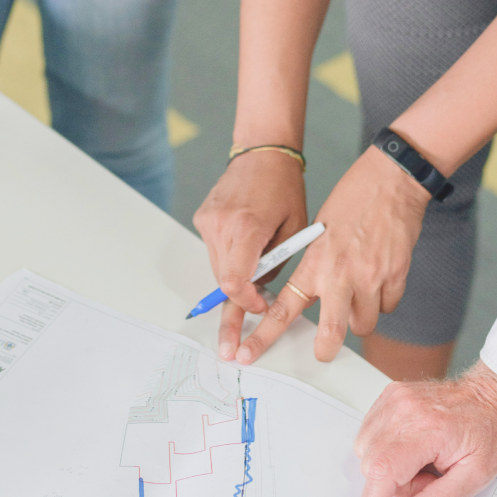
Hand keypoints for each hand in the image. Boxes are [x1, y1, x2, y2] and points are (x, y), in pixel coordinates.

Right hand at [193, 149, 308, 360]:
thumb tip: (265, 296)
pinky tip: (245, 248)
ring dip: (234, 279)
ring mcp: (208, 221)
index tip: (259, 309)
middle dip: (235, 306)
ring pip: (218, 268)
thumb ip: (278, 263)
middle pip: (223, 281)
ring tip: (255, 276)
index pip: (234, 281)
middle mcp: (221, 225)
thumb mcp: (295, 227)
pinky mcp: (202, 218)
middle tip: (231, 345)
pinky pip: (215, 250)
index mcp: (247, 227)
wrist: (262, 152)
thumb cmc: (285, 188)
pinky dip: (229, 259)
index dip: (245, 303)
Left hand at [232, 143, 427, 366]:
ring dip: (359, 317)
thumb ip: (314, 266)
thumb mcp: (318, 231)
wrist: (391, 181)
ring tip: (358, 293)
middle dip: (325, 350)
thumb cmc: (352, 198)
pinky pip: (388, 307)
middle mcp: (341, 275)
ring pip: (364, 324)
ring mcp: (371, 278)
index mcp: (314, 263)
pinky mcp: (396, 276)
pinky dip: (382, 300)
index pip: (283, 308)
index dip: (264, 336)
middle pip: (332, 333)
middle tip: (322, 352)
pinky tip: (379, 278)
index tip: (249, 353)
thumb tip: (311, 294)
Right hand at [354, 362, 496, 496]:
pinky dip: (386, 449)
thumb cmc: (489, 431)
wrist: (491, 397)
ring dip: (390, 467)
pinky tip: (413, 446)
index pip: (384, 471)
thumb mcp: (477, 476)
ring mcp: (395, 400)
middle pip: (373, 465)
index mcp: (429, 429)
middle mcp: (405, 409)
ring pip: (366, 450)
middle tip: (431, 477)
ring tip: (424, 460)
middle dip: (397, 485)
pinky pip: (369, 433)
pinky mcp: (390, 396)